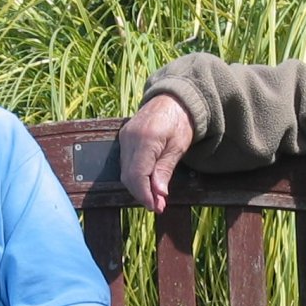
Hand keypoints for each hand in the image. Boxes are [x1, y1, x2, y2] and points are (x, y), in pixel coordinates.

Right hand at [120, 95, 193, 212]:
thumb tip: (158, 193)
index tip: (156, 207)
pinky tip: (148, 184)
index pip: (138, 174)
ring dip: (139, 187)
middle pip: (128, 176)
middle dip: (142, 194)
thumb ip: (165, 169)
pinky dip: (136, 176)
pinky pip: (126, 163)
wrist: (173, 98)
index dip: (145, 194)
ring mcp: (124, 137)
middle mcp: (130, 138)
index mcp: (146, 139)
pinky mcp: (124, 138)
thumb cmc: (181, 121)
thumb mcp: (178, 146)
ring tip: (156, 198)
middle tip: (158, 206)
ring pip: (125, 172)